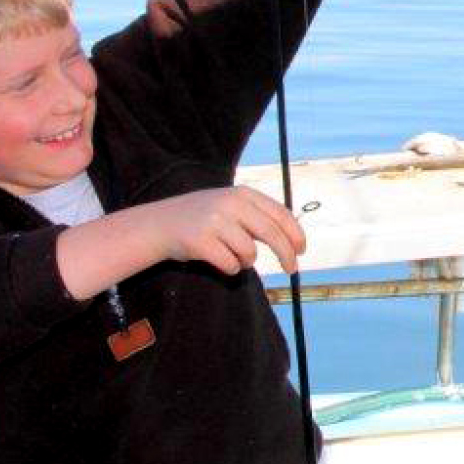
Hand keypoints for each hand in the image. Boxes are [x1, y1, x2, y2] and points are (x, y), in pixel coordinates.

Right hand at [140, 186, 305, 275]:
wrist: (161, 224)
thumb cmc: (204, 219)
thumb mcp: (231, 206)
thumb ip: (259, 217)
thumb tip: (294, 241)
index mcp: (242, 194)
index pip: (279, 213)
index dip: (295, 233)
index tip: (302, 250)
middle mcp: (230, 204)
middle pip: (271, 233)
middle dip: (286, 254)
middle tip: (293, 270)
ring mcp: (214, 221)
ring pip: (249, 252)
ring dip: (246, 261)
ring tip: (232, 256)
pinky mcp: (201, 241)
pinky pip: (230, 264)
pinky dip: (230, 268)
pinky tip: (218, 260)